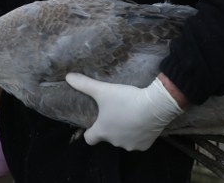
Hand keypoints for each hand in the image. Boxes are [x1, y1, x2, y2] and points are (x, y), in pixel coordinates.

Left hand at [65, 73, 183, 150]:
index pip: (89, 139)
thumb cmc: (126, 100)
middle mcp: (115, 142)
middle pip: (108, 136)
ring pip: (124, 139)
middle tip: (116, 111)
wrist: (155, 107)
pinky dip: (139, 133)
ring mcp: (130, 145)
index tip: (94, 123)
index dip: (90, 131)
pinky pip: (138, 141)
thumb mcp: (103, 90)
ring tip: (130, 115)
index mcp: (102, 131)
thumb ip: (85, 84)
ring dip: (125, 130)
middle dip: (110, 127)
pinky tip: (142, 121)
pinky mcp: (144, 146)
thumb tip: (68, 77)